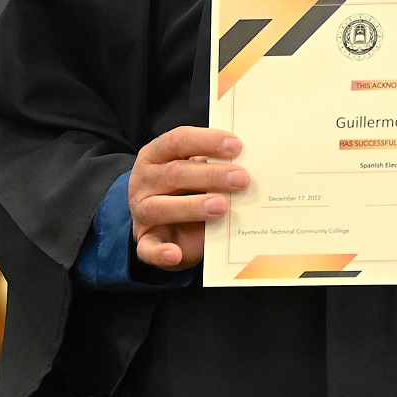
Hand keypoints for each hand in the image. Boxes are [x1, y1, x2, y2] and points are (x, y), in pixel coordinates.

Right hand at [129, 126, 247, 270]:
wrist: (167, 222)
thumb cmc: (189, 187)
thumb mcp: (200, 170)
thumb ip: (217, 164)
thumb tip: (254, 162)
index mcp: (157, 154)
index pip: (179, 141)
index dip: (207, 141)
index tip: (237, 146)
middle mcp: (145, 181)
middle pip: (175, 173)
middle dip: (211, 175)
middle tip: (242, 179)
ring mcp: (142, 211)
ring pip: (161, 208)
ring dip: (193, 207)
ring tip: (222, 207)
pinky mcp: (145, 241)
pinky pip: (149, 249)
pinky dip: (161, 252)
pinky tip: (175, 254)